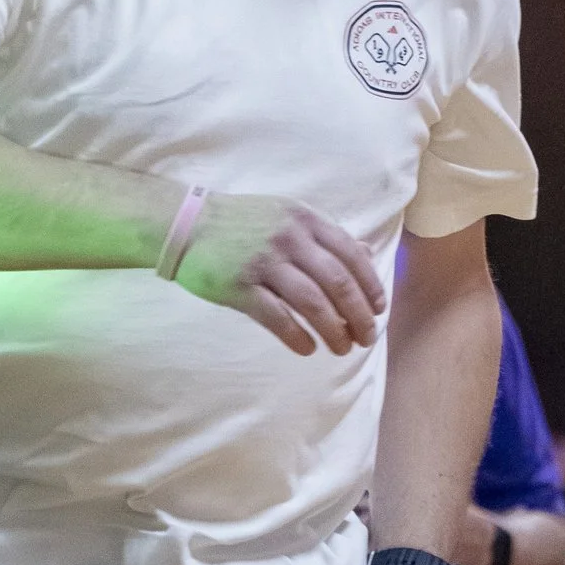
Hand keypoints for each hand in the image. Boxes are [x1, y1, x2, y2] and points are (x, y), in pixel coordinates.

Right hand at [178, 195, 385, 355]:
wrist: (186, 223)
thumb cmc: (241, 222)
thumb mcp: (287, 216)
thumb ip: (325, 234)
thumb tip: (364, 251)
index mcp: (305, 220)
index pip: (350, 255)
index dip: (370, 286)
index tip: (379, 310)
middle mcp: (289, 239)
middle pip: (337, 283)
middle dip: (358, 315)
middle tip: (366, 337)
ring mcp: (263, 263)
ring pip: (312, 303)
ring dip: (333, 330)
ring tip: (342, 348)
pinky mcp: (239, 287)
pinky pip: (276, 317)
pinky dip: (296, 336)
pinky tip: (308, 348)